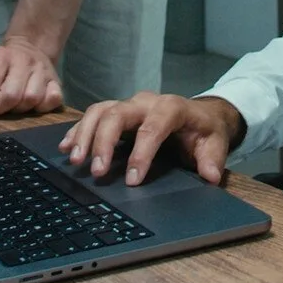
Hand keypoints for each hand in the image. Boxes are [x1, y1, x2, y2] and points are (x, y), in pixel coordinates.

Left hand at [0, 38, 63, 116]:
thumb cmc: (0, 58)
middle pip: (11, 96)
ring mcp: (43, 73)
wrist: (29, 48)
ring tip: (9, 106)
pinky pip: (53, 100)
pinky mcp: (57, 83)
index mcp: (3, 57)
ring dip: (18, 110)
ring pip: (32, 100)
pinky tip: (30, 106)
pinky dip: (42, 108)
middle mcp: (25, 63)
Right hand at [58, 92, 241, 186]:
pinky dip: (78, 130)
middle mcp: (146, 102)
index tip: (133, 180)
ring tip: (75, 159)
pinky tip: (66, 147)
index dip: (141, 153)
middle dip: (104, 141)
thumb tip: (210, 176)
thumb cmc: (205, 130)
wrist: (199, 115)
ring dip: (84, 134)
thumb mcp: (216, 143)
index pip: (153, 127)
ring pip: (100, 111)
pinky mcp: (117, 111)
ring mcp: (129, 105)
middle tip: (96, 171)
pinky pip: (93, 116)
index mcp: (172, 108)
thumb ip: (212, 159)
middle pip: (118, 113)